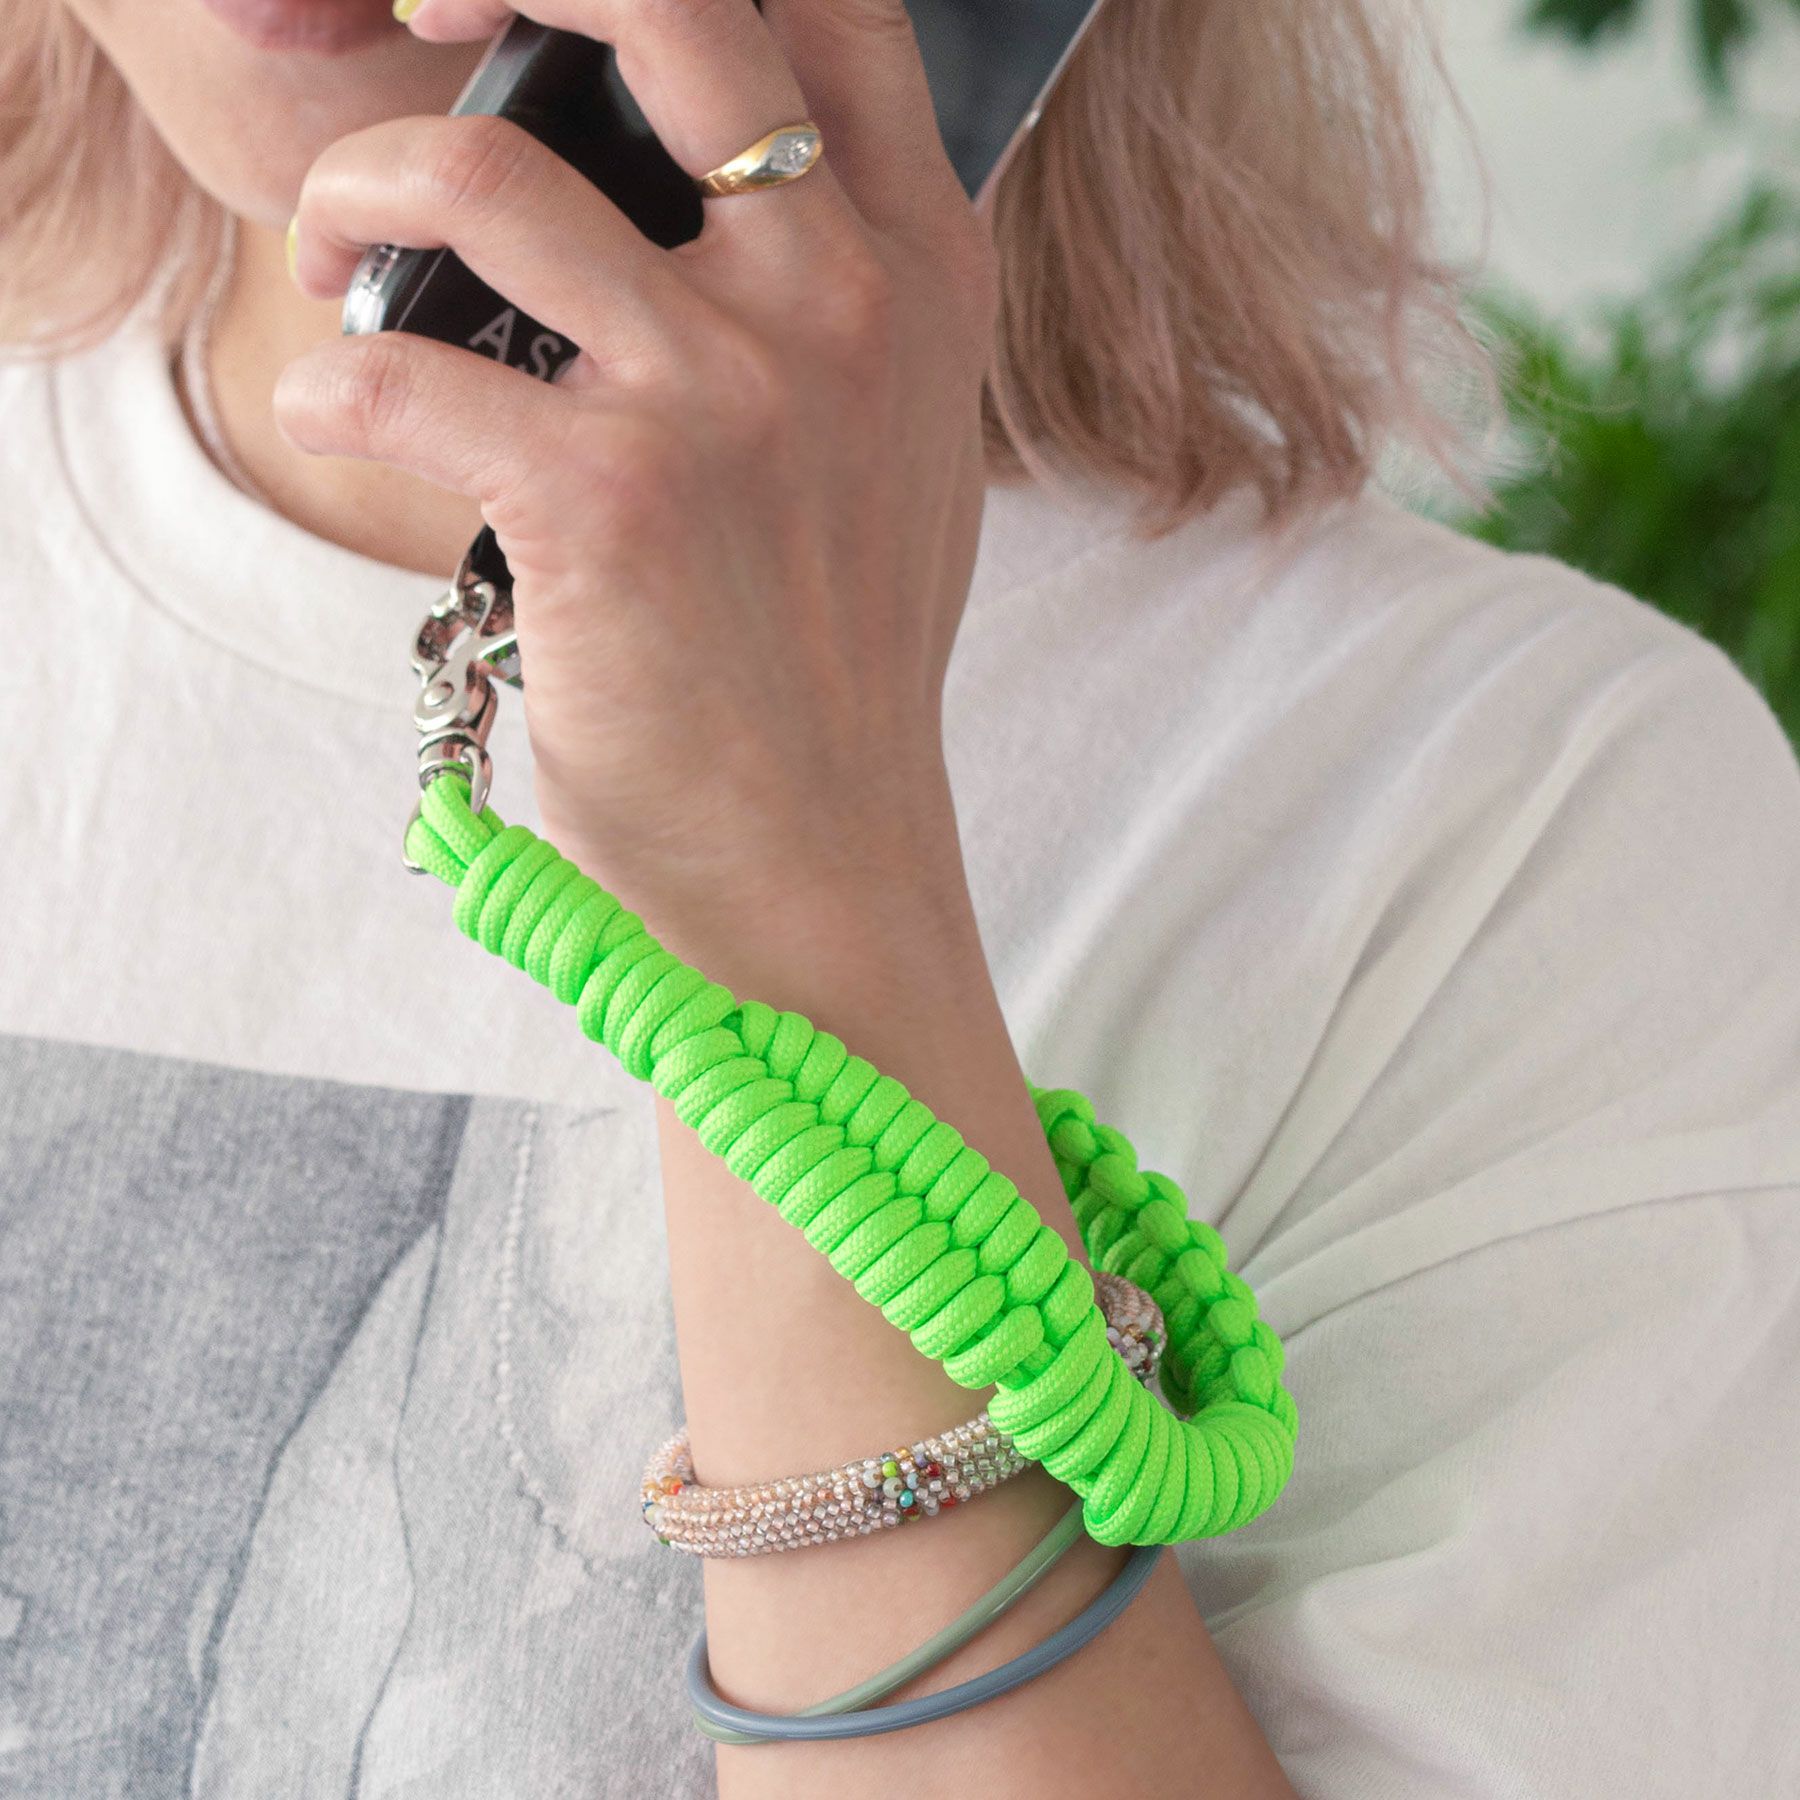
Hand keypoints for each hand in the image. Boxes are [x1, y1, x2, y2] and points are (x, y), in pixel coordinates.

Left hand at [274, 0, 999, 961]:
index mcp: (922, 275)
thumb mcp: (897, 445)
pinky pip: (403, 370)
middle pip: (663, 5)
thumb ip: (846, 299)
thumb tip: (721, 191)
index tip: (543, 10)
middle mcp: (841, 307)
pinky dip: (336, 383)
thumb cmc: (839, 659)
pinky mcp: (614, 502)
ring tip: (332, 263)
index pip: (819, 4)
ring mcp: (732, 398)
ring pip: (484, 175)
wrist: (826, 848)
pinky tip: (349, 415)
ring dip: (359, 195)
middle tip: (415, 37)